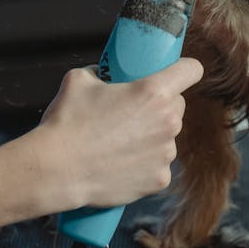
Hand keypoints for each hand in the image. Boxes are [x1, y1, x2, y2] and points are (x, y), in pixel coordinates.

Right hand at [37, 59, 203, 209]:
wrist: (57, 170)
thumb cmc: (68, 122)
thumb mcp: (80, 79)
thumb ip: (101, 72)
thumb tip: (105, 75)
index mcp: (153, 92)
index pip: (191, 70)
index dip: (184, 68)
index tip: (177, 72)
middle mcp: (167, 122)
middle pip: (177, 105)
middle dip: (160, 105)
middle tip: (133, 111)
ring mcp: (165, 154)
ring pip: (167, 137)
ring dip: (152, 136)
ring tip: (120, 141)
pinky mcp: (159, 179)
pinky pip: (158, 164)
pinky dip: (145, 163)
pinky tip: (121, 162)